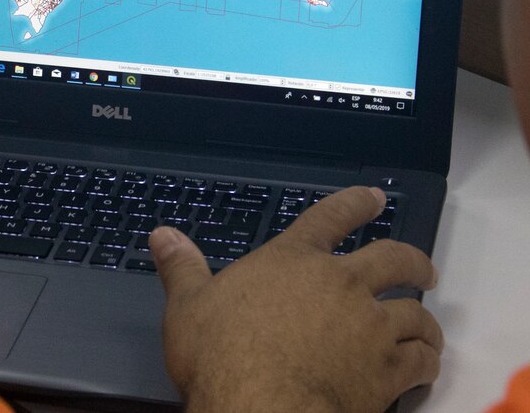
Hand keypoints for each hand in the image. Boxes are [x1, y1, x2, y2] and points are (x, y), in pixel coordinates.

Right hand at [151, 186, 442, 412]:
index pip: (330, 217)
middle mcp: (339, 283)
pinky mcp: (387, 368)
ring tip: (426, 325)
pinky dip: (426, 359)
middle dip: (413, 261)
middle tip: (422, 268)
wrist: (261, 406)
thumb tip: (162, 235)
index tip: (376, 197)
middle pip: (394, 258)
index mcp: (292, 260)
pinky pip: (421, 358)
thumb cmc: (220, 354)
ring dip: (424, 318)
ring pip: (415, 312)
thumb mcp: (187, 306)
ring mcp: (368, 325)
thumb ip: (182, 267)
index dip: (356, 203)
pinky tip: (425, 363)